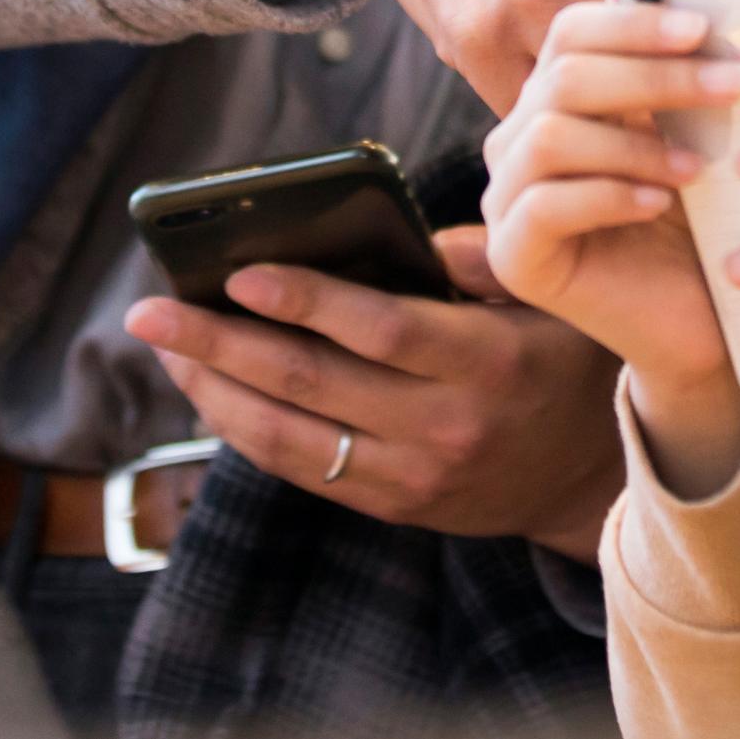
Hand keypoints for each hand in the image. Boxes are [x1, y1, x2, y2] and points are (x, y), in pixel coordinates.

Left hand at [124, 226, 624, 561]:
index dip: (306, 302)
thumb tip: (387, 232)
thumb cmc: (563, 357)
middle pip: (312, 385)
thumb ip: (475, 259)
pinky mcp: (393, 506)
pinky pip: (305, 469)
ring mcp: (415, 476)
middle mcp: (445, 427)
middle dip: (221, 345)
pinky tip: (213, 391)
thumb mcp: (546, 296)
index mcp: (488, 362)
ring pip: (292, 438)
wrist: (589, 477)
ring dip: (216, 391)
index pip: (379, 330)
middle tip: (151, 312)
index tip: (239, 273)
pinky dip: (249, 429)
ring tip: (167, 349)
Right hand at [231, 0, 683, 110]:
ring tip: (676, 150)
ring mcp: (501, 14)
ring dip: (625, 132)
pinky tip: (604, 134)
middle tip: (723, 118)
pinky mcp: (467, 46)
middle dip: (676, 94)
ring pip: (578, 100)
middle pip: (624, 60)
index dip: (708, 40)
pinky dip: (568, 123)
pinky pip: (528, 107)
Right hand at [481, 2, 739, 497]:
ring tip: (698, 165)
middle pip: (566, 76)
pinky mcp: (513, 255)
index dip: (635, 22)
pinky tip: (659, 202)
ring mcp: (507, 197)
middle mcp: (520, 137)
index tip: (706, 28)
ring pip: (549, 135)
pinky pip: (544, 206)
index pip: (572, 30)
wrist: (700, 322)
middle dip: (655, 75)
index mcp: (558, 95)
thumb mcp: (698, 135)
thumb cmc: (702, 221)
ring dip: (635, 142)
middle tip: (734, 83)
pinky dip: (608, 195)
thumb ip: (683, 73)